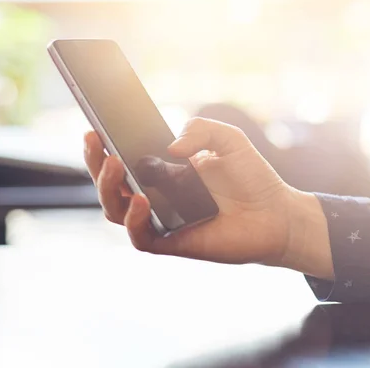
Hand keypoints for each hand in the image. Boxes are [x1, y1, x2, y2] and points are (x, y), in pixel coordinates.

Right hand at [84, 118, 332, 278]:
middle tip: (96, 141)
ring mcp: (161, 220)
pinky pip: (141, 237)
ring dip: (108, 188)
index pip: (123, 160)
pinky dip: (135, 220)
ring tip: (115, 164)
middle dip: (95, 163)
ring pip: (116, 210)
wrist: (277, 213)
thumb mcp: (229, 139)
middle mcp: (155, 195)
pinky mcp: (172, 243)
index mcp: (162, 171)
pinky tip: (143, 200)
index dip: (102, 146)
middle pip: (111, 185)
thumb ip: (201, 129)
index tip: (92, 127)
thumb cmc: (251, 177)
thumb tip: (171, 148)